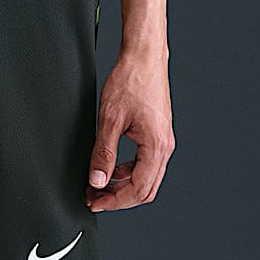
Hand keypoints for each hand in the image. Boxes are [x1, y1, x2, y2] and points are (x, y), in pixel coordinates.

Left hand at [85, 44, 173, 210]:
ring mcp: (163, 140)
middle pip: (146, 188)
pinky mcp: (157, 134)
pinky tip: (111, 168)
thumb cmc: (130, 81)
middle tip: (95, 197)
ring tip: (99, 184)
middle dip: (119, 197)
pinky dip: (128, 171)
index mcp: (156, 145)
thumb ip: (103, 154)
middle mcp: (164, 146)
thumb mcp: (110, 120)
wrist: (143, 57)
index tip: (96, 202)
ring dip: (123, 185)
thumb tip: (98, 180)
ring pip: (146, 177)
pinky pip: (145, 163)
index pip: (139, 188)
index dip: (116, 201)